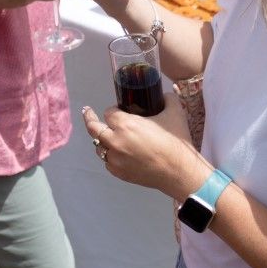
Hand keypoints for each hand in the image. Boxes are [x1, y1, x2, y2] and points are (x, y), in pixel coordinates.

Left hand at [81, 93, 204, 199]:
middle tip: (88, 112)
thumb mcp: (175, 113)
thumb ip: (168, 98)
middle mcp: (115, 141)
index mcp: (126, 125)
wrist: (179, 172)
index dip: (114, 110)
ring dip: (102, 139)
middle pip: (93, 128)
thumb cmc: (175, 141)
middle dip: (90, 118)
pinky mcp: (119, 173)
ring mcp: (115, 159)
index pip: (109, 113)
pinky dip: (111, 155)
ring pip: (98, 147)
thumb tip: (164, 94)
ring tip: (108, 136)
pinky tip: (119, 153)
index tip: (120, 110)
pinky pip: (107, 162)